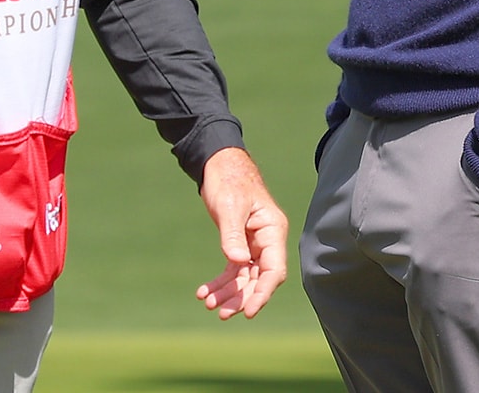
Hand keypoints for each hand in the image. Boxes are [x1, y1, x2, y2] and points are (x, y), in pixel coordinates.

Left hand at [193, 147, 288, 319]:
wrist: (219, 164)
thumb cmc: (229, 181)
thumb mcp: (230, 207)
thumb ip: (233, 235)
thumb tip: (237, 262)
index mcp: (273, 230)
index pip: (274, 270)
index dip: (263, 293)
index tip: (248, 312)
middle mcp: (267, 240)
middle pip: (259, 278)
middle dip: (242, 297)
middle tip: (222, 313)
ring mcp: (254, 243)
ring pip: (245, 277)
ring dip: (229, 293)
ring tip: (208, 305)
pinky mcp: (240, 243)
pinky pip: (234, 269)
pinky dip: (221, 282)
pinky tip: (204, 292)